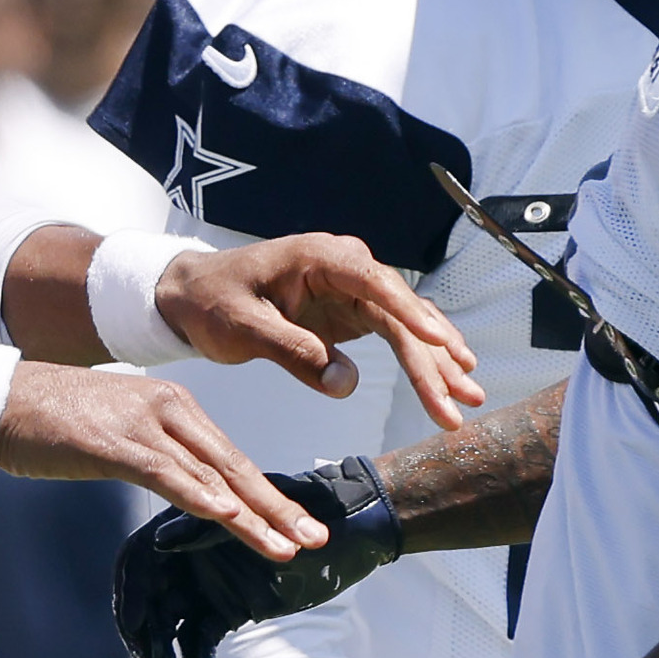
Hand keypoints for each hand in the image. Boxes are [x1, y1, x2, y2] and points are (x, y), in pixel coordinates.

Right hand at [0, 362, 324, 560]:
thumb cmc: (50, 417)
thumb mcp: (116, 430)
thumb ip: (153, 454)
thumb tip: (180, 486)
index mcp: (174, 407)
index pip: (230, 457)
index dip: (267, 494)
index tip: (299, 523)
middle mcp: (169, 411)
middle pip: (235, 467)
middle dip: (278, 508)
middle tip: (316, 538)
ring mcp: (145, 426)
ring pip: (213, 477)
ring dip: (254, 516)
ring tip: (289, 546)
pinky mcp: (116, 444)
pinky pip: (169, 476)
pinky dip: (203, 499)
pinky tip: (230, 520)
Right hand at [112, 457, 406, 657]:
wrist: (354, 528)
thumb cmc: (306, 508)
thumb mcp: (257, 513)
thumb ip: (206, 526)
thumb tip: (157, 541)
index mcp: (186, 523)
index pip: (140, 560)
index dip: (131, 593)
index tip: (135, 624)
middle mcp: (188, 555)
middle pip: (149, 596)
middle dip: (144, 631)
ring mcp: (206, 583)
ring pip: (169, 621)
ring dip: (164, 648)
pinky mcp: (228, 608)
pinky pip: (200, 637)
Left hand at [157, 237, 482, 431]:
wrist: (191, 296)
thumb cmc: (212, 302)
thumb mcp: (243, 328)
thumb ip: (292, 352)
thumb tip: (344, 382)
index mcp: (320, 258)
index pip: (375, 283)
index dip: (411, 314)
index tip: (439, 344)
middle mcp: (346, 268)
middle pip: (400, 313)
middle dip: (433, 358)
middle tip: (460, 399)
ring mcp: (353, 291)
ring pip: (405, 328)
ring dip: (436, 364)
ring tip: (466, 399)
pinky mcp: (351, 313)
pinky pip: (395, 336)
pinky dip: (419, 360)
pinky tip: (447, 382)